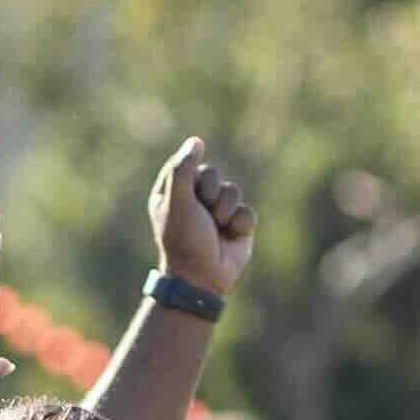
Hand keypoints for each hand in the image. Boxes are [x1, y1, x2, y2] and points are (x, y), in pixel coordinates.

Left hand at [154, 138, 254, 299]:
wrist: (203, 279)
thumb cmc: (185, 240)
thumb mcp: (178, 202)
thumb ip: (183, 170)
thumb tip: (196, 141)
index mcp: (172, 193)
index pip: (187, 164)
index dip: (193, 178)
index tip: (192, 194)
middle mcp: (194, 201)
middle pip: (213, 175)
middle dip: (212, 194)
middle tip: (203, 215)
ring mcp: (216, 213)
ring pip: (233, 191)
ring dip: (226, 210)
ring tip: (217, 229)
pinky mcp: (237, 225)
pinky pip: (247, 210)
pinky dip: (240, 224)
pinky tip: (230, 238)